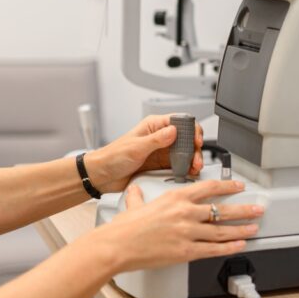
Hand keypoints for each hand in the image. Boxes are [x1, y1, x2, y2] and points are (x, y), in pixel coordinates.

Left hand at [84, 114, 203, 193]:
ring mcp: (162, 151)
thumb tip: (173, 131)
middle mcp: (160, 137)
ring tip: (194, 168)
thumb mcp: (135, 147)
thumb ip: (156, 139)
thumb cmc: (113, 156)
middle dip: (195, 148)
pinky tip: (187, 173)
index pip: (180, 121)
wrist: (102, 175)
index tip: (196, 141)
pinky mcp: (161, 165)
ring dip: (192, 160)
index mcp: (154, 126)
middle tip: (196, 160)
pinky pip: (178, 165)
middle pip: (186, 138)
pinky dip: (185, 169)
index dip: (191, 130)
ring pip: (185, 152)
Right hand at [100, 179, 261, 271]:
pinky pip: (213, 249)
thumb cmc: (124, 227)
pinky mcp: (186, 251)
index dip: (228, 186)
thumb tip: (136, 191)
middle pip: (222, 210)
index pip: (209, 187)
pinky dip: (229, 247)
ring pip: (221, 230)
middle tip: (257, 208)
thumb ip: (139, 197)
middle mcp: (185, 213)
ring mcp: (187, 232)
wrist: (117, 245)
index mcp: (176, 198)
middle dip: (243, 209)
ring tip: (254, 227)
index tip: (238, 186)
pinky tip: (239, 244)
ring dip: (241, 229)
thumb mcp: (134, 204)